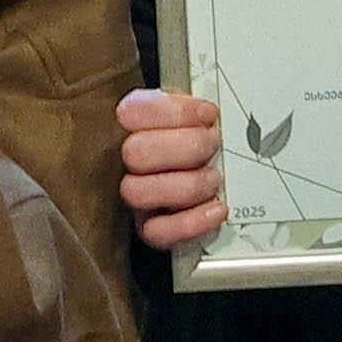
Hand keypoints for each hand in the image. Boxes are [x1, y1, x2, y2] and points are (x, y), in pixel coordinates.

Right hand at [117, 85, 227, 252]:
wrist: (201, 184)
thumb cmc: (195, 146)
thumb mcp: (194, 117)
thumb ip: (193, 109)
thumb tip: (208, 110)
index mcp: (132, 125)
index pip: (133, 111)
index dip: (174, 112)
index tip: (207, 114)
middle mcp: (125, 161)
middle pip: (135, 152)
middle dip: (186, 146)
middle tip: (213, 143)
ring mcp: (136, 197)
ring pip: (139, 192)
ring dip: (188, 184)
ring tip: (214, 178)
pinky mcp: (149, 228)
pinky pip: (157, 232)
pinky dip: (191, 222)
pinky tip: (216, 208)